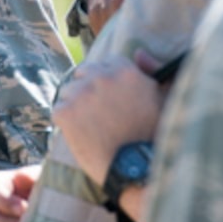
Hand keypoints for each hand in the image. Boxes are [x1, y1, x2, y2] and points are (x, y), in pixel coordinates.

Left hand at [50, 51, 165, 190]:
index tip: (110, 101)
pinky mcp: (65, 112)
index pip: (103, 65)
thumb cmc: (154, 135)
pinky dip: (65, 123)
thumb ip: (152, 71)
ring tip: (91, 127)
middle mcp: (100, 76)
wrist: (137, 169)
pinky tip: (82, 136)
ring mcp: (81, 93)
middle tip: (98, 115)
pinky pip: (58, 111)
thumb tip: (139, 53)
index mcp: (124, 69)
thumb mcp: (164, 98)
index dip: (105, 83)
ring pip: (68, 92)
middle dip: (87, 90)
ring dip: (75, 106)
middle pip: (82, 74)